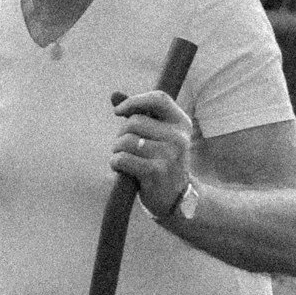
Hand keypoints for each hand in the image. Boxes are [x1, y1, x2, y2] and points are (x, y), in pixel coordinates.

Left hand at [110, 88, 192, 216]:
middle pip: (135, 122)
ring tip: (123, 159)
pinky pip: (123, 159)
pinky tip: (121, 169)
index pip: (158, 99)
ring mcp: (169, 155)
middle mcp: (178, 137)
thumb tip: (114, 95)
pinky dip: (115, 163)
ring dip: (116, 150)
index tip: (118, 111)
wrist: (174, 198)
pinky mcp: (156, 172)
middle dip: (121, 134)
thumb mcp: (158, 136)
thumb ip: (139, 114)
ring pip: (126, 141)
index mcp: (181, 123)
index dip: (135, 101)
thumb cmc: (161, 161)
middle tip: (123, 147)